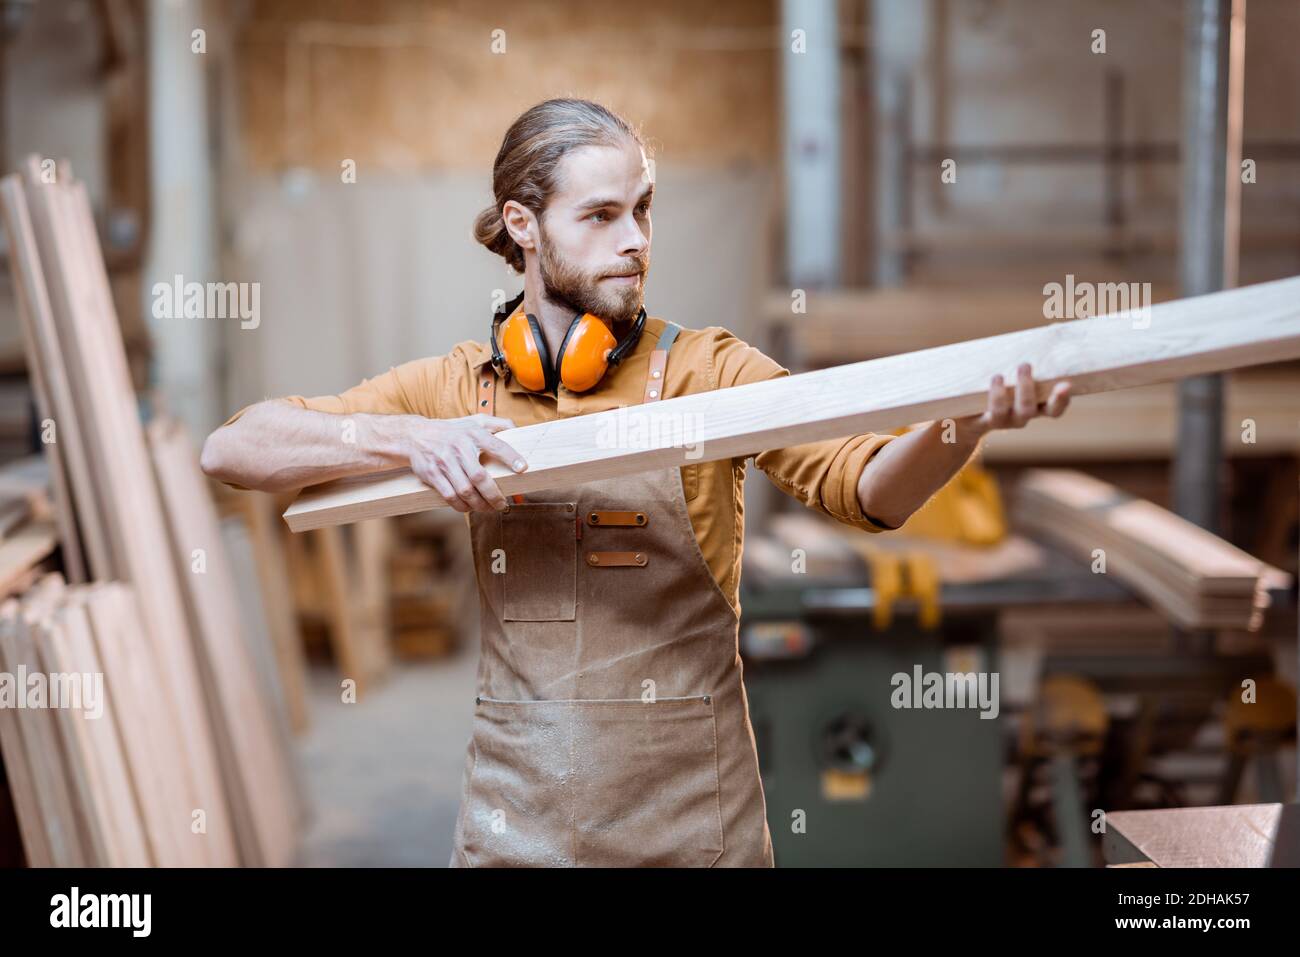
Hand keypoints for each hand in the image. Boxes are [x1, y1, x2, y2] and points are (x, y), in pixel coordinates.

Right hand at [403, 414, 526, 512]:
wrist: (415, 435)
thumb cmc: (452, 431)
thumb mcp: (475, 420)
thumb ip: (498, 424)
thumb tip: (518, 429)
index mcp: (473, 433)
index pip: (495, 445)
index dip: (510, 457)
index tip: (523, 468)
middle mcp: (459, 447)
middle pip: (479, 477)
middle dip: (494, 495)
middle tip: (502, 503)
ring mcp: (444, 462)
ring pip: (465, 491)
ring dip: (479, 504)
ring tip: (488, 508)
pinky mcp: (432, 474)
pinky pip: (449, 496)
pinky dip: (461, 506)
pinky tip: (469, 507)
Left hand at [957, 363, 1070, 440]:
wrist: (973, 413)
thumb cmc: (1005, 384)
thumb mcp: (1020, 371)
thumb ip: (1038, 353)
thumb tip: (1056, 327)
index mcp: (1036, 406)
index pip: (1055, 409)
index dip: (1062, 399)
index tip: (1065, 384)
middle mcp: (1021, 415)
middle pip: (1029, 410)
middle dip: (1026, 389)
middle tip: (1024, 365)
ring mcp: (1002, 420)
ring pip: (1004, 413)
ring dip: (1001, 395)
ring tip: (998, 376)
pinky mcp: (983, 420)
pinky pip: (987, 414)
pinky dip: (990, 398)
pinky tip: (991, 381)